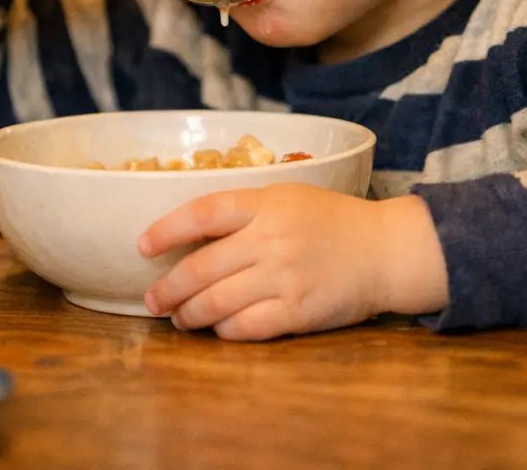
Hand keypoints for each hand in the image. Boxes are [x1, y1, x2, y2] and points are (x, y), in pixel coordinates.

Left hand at [138, 185, 446, 340]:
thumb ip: (245, 210)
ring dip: (188, 314)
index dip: (166, 229)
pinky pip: (244, 327)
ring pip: (215, 302)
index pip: (203, 212)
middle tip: (152, 300)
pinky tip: (216, 329)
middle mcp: (270, 239)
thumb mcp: (288, 197)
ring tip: (178, 318)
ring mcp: (282, 277)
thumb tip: (193, 233)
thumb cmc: (332, 220)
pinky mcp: (296, 311)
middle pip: (200, 267)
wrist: (383, 250)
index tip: (143, 246)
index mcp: (265, 203)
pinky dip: (223, 331)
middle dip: (168, 288)